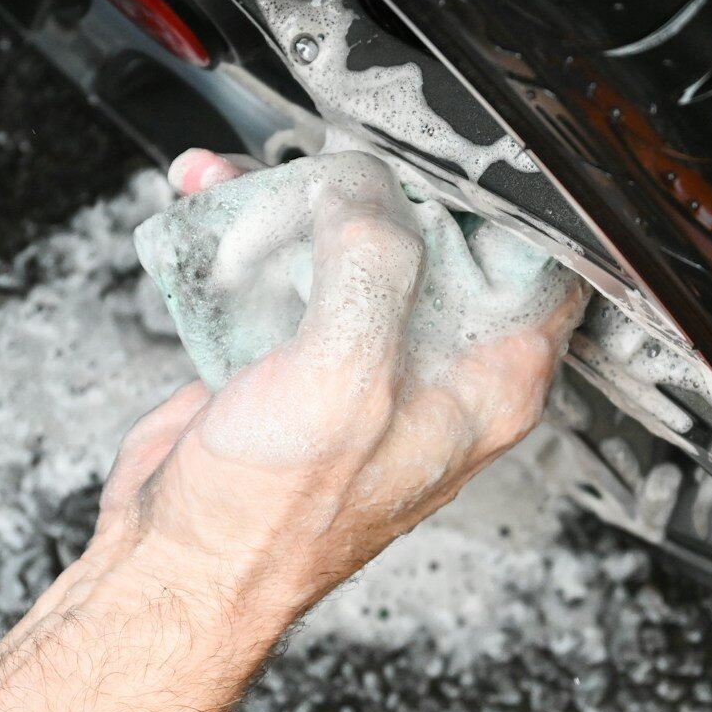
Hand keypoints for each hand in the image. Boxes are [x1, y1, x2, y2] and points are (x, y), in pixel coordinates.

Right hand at [65, 149, 587, 628]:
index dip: (499, 196)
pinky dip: (244, 229)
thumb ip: (372, 268)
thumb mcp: (344, 381)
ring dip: (290, 196)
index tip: (448, 145)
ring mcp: (361, 358)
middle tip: (331, 151)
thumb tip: (363, 188)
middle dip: (374, 179)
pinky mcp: (293, 353)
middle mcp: (433, 368)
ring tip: (239, 177)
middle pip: (433, 234)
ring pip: (348, 241)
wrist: (174, 566)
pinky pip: (283, 267)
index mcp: (485, 383)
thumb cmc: (271, 520)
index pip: (538, 263)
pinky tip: (207, 201)